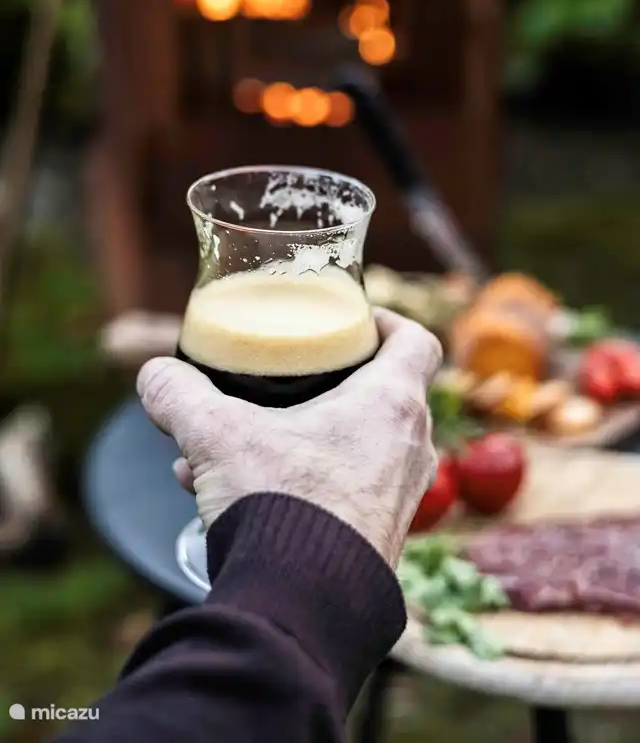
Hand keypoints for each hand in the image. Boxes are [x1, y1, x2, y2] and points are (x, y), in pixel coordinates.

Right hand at [137, 308, 441, 566]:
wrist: (303, 609)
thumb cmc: (281, 508)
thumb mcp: (219, 436)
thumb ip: (181, 395)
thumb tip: (155, 375)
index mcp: (390, 405)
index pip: (416, 342)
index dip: (388, 322)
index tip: (354, 323)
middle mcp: (409, 447)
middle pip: (380, 392)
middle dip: (321, 386)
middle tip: (278, 386)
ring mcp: (400, 496)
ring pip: (349, 445)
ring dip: (292, 439)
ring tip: (224, 454)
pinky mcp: (380, 536)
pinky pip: (340, 489)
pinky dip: (296, 481)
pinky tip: (227, 496)